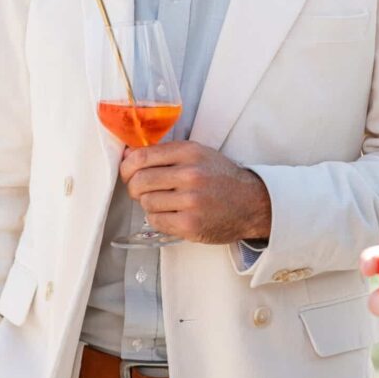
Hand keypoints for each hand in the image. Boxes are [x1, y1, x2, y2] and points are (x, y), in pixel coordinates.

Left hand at [119, 140, 270, 243]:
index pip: (142, 156)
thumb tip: (128, 154)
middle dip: (133, 187)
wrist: (251, 203)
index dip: (127, 166)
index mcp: (189, 153)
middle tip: (140, 189)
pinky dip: (157, 218)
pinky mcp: (190, 224)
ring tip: (163, 201)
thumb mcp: (197, 154)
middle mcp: (190, 175)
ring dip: (148, 203)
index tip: (127, 171)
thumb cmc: (221, 177)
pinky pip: (156, 221)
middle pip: (139, 181)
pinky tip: (170, 214)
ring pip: (146, 202)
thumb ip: (165, 153)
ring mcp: (191, 201)